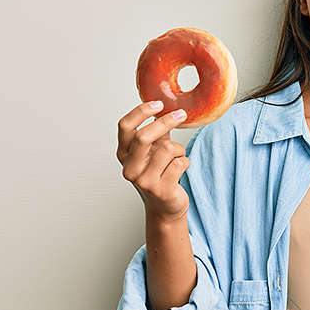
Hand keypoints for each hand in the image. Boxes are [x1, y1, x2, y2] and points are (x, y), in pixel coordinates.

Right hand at [117, 102, 191, 221]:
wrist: (165, 206)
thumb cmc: (159, 173)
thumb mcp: (154, 150)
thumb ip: (155, 131)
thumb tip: (165, 106)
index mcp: (124, 154)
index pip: (125, 127)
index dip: (141, 112)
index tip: (158, 104)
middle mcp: (130, 167)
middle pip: (144, 136)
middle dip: (165, 122)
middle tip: (181, 114)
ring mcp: (143, 181)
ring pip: (168, 149)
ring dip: (179, 150)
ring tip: (177, 158)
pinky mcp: (161, 190)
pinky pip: (180, 163)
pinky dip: (185, 161)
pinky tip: (180, 170)